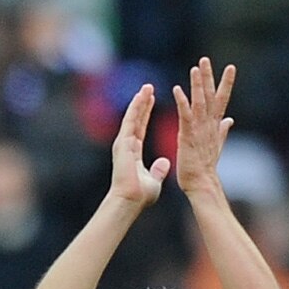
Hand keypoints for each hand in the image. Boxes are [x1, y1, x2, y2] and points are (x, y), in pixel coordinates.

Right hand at [107, 83, 167, 209]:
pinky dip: (136, 108)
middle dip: (142, 103)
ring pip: (132, 117)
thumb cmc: (140, 196)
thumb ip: (158, 170)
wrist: (129, 201)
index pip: (140, 128)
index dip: (145, 114)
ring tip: (146, 87)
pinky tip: (141, 97)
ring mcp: (123, 144)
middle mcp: (126, 146)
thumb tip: (165, 163)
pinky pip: (130, 121)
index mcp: (133, 153)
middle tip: (148, 88)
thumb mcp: (154, 180)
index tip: (150, 101)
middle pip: (135, 120)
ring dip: (139, 102)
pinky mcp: (123, 143)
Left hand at [172, 57, 238, 200]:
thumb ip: (223, 130)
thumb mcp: (216, 144)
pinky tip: (177, 89)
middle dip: (210, 77)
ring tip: (196, 67)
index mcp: (214, 124)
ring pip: (200, 101)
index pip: (221, 99)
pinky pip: (185, 115)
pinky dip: (182, 102)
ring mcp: (199, 129)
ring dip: (198, 84)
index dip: (226, 83)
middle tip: (206, 59)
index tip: (230, 67)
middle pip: (211, 95)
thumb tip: (229, 120)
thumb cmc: (205, 165)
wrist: (201, 182)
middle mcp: (209, 123)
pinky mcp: (187, 135)